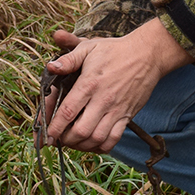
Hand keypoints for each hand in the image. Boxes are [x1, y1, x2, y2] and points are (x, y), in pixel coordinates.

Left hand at [43, 19, 191, 152]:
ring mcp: (116, 110)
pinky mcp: (127, 116)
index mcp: (89, 84)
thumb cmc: (115, 51)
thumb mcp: (88, 48)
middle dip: (65, 139)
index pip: (67, 111)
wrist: (147, 55)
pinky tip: (92, 143)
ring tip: (73, 142)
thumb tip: (50, 67)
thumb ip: (68, 59)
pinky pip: (114, 139)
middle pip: (80, 131)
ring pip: (97, 138)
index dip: (54, 127)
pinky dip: (101, 147)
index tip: (47, 135)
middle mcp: (102, 100)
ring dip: (82, 145)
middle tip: (58, 138)